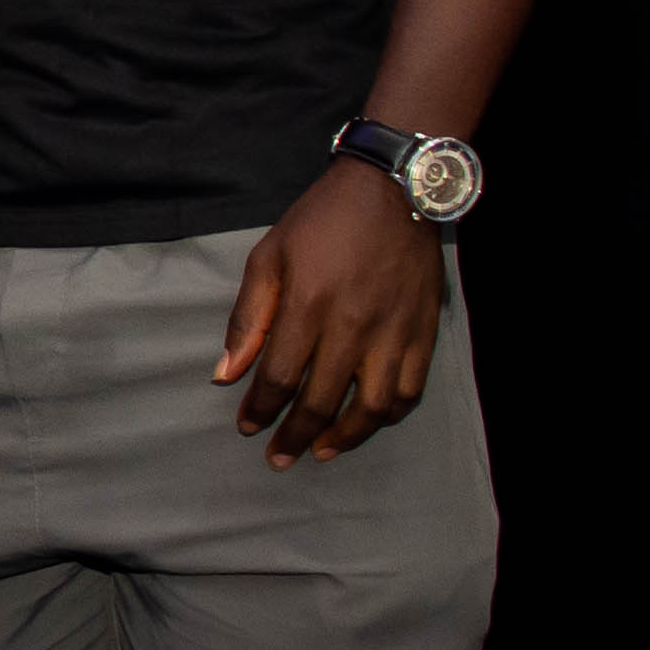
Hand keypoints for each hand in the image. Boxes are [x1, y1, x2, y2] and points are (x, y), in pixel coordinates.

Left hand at [217, 160, 442, 467]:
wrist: (392, 192)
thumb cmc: (321, 222)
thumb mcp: (268, 258)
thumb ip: (248, 319)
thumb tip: (226, 374)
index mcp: (309, 306)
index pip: (280, 377)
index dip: (261, 410)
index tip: (249, 428)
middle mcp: (354, 325)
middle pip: (321, 400)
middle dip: (296, 436)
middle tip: (279, 458)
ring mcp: (394, 331)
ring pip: (372, 406)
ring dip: (345, 437)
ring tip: (323, 451)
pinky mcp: (424, 331)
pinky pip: (411, 389)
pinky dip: (390, 413)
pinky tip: (369, 422)